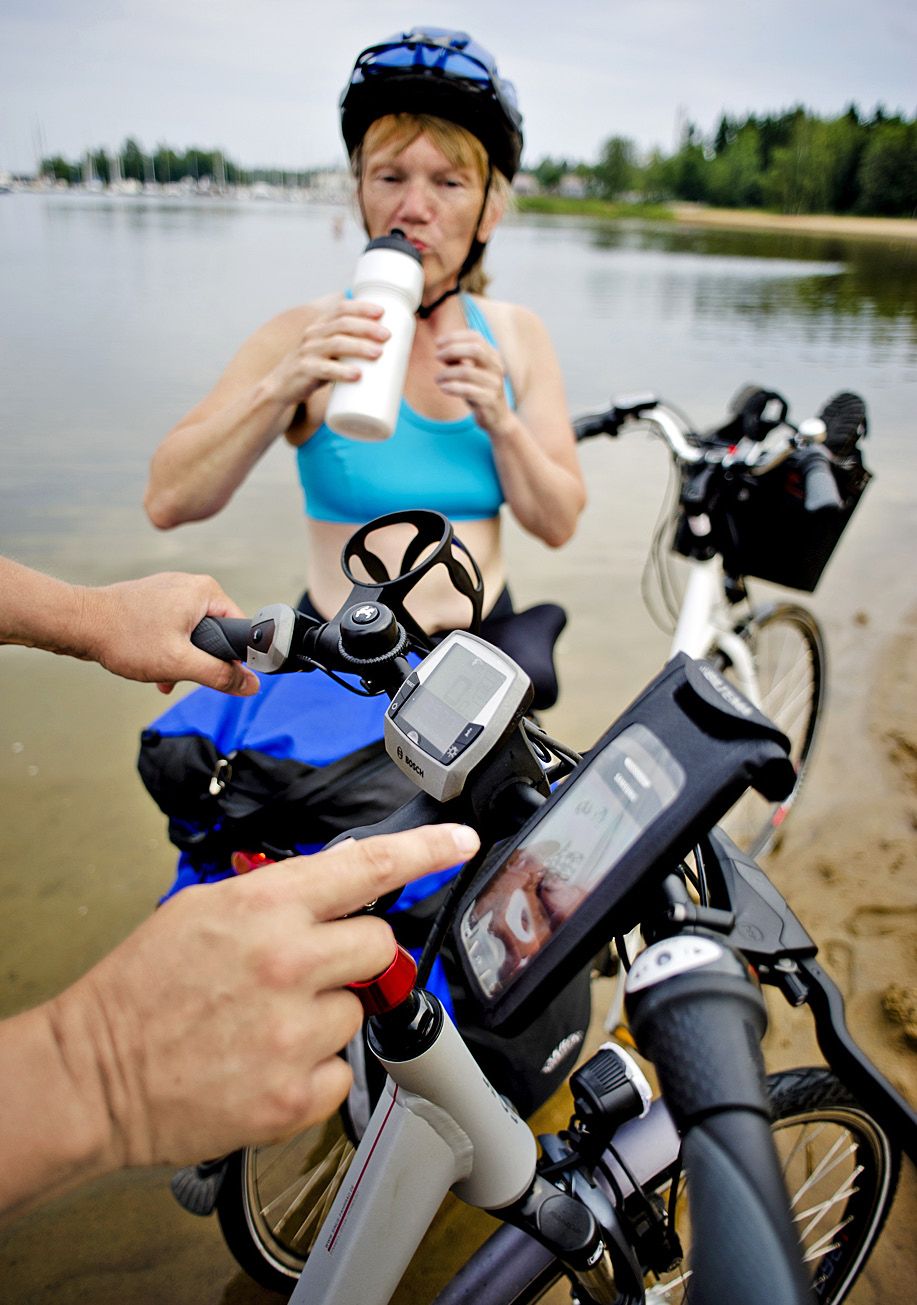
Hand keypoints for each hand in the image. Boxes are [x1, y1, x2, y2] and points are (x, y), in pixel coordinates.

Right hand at [54, 823, 479, 1171]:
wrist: (93, 1076)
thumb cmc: (139, 991)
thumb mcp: (202, 910)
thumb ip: (276, 897)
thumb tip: (332, 892)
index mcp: (264, 909)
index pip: (366, 866)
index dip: (423, 850)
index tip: (459, 842)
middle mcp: (288, 964)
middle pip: (381, 945)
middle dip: (356, 956)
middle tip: (308, 970)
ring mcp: (293, 1033)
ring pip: (358, 1011)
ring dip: (326, 1016)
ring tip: (267, 1024)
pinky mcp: (293, 1095)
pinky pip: (341, 1072)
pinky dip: (312, 1071)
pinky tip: (266, 1063)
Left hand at [77, 572, 259, 695]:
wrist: (80, 623)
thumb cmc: (125, 636)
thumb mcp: (180, 663)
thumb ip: (220, 675)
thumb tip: (251, 685)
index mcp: (206, 591)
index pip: (240, 628)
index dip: (233, 657)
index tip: (217, 674)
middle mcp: (191, 585)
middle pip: (216, 632)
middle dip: (200, 660)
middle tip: (179, 673)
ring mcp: (171, 590)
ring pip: (192, 633)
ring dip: (180, 658)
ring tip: (160, 671)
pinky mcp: (155, 599)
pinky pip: (174, 628)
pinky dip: (167, 648)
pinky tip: (151, 664)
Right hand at [266, 298, 390, 406]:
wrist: (281, 388)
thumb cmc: (313, 369)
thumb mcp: (328, 353)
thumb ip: (349, 348)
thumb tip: (387, 351)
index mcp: (320, 327)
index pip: (340, 309)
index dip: (361, 307)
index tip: (382, 312)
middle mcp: (313, 335)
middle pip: (342, 324)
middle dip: (366, 327)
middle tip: (387, 335)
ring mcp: (307, 352)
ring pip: (336, 344)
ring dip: (359, 347)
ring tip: (378, 353)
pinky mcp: (304, 371)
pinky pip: (324, 369)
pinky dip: (342, 372)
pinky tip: (357, 375)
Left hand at [435, 328, 512, 435]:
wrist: (497, 418)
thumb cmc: (479, 391)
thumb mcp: (469, 372)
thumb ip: (458, 360)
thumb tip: (441, 350)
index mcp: (493, 356)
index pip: (475, 336)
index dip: (455, 337)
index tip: (438, 343)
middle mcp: (496, 367)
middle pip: (475, 349)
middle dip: (452, 350)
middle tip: (437, 357)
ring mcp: (494, 384)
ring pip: (466, 371)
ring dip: (446, 373)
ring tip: (438, 379)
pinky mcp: (489, 400)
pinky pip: (467, 390)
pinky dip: (451, 387)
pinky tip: (443, 388)